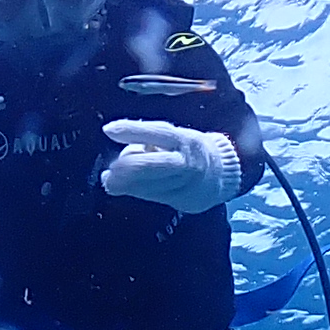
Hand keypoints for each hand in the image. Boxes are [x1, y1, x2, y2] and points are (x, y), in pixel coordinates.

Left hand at [98, 119, 239, 214]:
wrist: (220, 175)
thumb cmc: (188, 151)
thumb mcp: (174, 137)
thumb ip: (148, 141)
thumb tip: (120, 155)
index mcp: (184, 140)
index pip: (157, 132)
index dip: (132, 130)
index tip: (108, 130)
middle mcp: (187, 162)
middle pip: (152, 165)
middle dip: (127, 167)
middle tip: (110, 170)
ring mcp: (185, 183)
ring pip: (150, 185)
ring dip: (125, 184)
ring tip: (110, 181)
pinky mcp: (182, 200)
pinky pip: (152, 195)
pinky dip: (135, 191)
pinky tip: (124, 187)